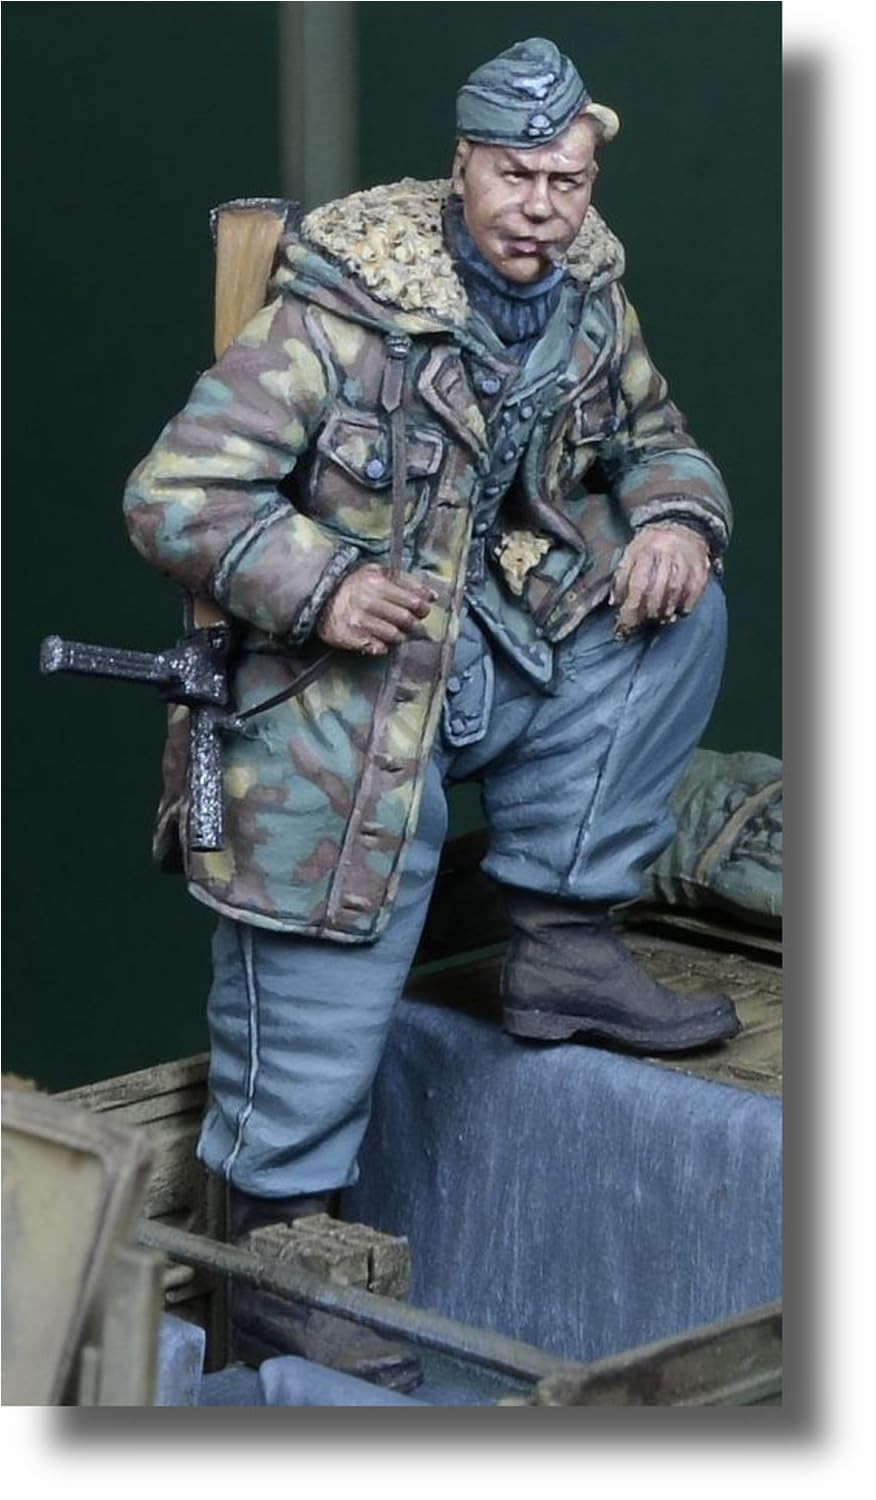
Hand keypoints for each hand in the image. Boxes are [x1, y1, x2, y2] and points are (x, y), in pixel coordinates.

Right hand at [316, 563, 435, 654]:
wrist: (319, 597)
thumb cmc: (355, 584)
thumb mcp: (377, 572)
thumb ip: (405, 581)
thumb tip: (432, 595)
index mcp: (377, 582)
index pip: (413, 600)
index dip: (422, 608)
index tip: (422, 610)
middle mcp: (367, 600)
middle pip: (406, 619)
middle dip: (414, 625)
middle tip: (412, 625)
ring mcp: (356, 620)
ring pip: (393, 635)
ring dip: (399, 637)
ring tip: (395, 633)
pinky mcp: (347, 636)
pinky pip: (376, 648)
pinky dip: (381, 647)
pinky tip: (379, 642)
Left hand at [610, 524, 710, 637]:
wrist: (682, 527)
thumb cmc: (651, 546)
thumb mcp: (631, 554)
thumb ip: (621, 577)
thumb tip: (616, 603)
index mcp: (645, 551)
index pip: (637, 584)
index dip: (631, 608)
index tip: (624, 625)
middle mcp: (666, 554)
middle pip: (656, 591)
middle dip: (646, 612)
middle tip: (641, 622)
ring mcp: (686, 561)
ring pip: (675, 592)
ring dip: (664, 611)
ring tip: (658, 618)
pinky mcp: (701, 569)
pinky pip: (694, 592)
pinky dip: (685, 606)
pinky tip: (677, 612)